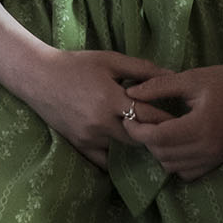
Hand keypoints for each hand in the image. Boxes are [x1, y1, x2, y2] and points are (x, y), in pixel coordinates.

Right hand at [14, 48, 173, 170]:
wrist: (38, 78)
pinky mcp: (80, 145)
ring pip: (124, 151)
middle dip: (156, 135)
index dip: (167, 119)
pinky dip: (118, 160)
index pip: (147, 115)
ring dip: (138, 146)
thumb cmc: (76, 64)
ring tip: (156, 145)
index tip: (183, 121)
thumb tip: (172, 73)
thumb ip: (141, 68)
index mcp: (110, 99)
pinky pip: (105, 162)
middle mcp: (100, 123)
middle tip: (174, 135)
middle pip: (139, 137)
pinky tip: (130, 158)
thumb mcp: (109, 60)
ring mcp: (89, 138)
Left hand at [125, 60, 222, 180]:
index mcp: (201, 125)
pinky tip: (173, 142)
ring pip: (172, 166)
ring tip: (156, 129)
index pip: (159, 136)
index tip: (127, 117)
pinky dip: (174, 161)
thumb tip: (130, 94)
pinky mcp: (217, 161)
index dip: (137, 129)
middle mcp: (208, 147)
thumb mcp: (189, 78)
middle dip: (146, 139)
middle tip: (138, 121)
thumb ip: (158, 86)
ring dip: (159, 151)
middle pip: (163, 153)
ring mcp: (214, 157)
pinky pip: (186, 173)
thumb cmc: (221, 80)